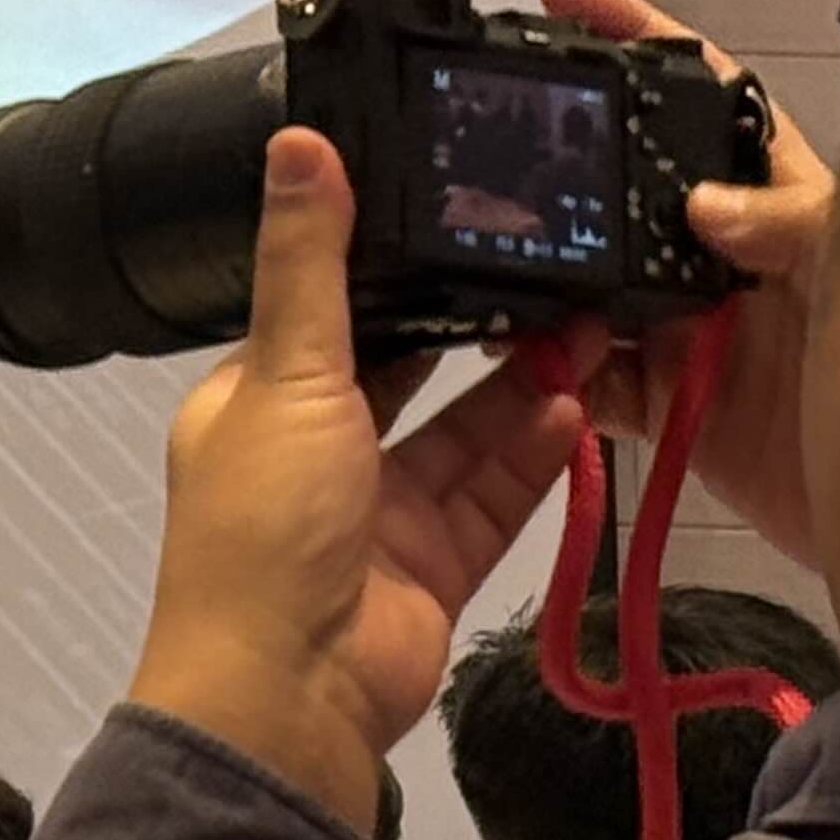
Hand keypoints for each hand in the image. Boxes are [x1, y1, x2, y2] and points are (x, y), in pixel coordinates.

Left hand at [129, 130, 593, 824]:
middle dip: (476, 329)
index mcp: (253, 403)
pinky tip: (575, 406)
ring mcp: (377, 512)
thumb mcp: (284, 375)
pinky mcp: (433, 563)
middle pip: (409, 374)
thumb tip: (295, 146)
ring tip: (586, 329)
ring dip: (520, 386)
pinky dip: (534, 454)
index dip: (391, 274)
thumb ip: (307, 264)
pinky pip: (494, 494)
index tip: (460, 219)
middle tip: (551, 273)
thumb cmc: (261, 533)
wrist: (288, 692)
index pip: (328, 318)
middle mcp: (313, 452)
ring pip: (464, 432)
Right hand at [538, 0, 828, 566]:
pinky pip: (584, 371)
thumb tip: (705, 202)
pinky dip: (550, 369)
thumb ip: (799, 226)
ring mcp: (694, 325)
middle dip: (553, 172)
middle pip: (623, 187)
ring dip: (543, 281)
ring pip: (591, 280)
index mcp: (786, 199)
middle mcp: (729, 253)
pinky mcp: (666, 399)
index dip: (636, 35)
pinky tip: (525, 359)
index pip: (704, 94)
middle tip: (480, 153)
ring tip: (490, 268)